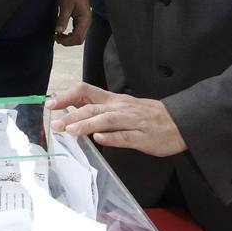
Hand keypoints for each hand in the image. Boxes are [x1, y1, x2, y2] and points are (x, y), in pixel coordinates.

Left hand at [45, 83, 185, 155]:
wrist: (181, 121)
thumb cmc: (147, 116)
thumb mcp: (121, 107)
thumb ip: (100, 109)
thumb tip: (73, 111)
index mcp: (113, 100)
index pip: (86, 91)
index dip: (67, 96)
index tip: (51, 105)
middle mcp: (120, 108)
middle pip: (92, 108)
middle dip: (71, 115)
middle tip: (55, 124)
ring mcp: (132, 122)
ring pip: (106, 120)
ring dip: (87, 124)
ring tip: (70, 130)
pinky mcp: (143, 137)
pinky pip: (126, 136)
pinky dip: (112, 137)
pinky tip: (99, 139)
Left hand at [54, 0, 91, 46]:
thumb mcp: (65, 6)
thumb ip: (62, 20)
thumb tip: (58, 31)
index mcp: (84, 20)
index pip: (78, 37)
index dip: (67, 41)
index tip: (56, 38)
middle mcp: (87, 23)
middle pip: (79, 40)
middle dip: (67, 41)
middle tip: (56, 37)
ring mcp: (86, 22)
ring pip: (79, 37)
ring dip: (69, 39)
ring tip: (58, 35)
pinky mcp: (82, 21)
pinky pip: (78, 32)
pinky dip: (71, 35)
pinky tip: (63, 32)